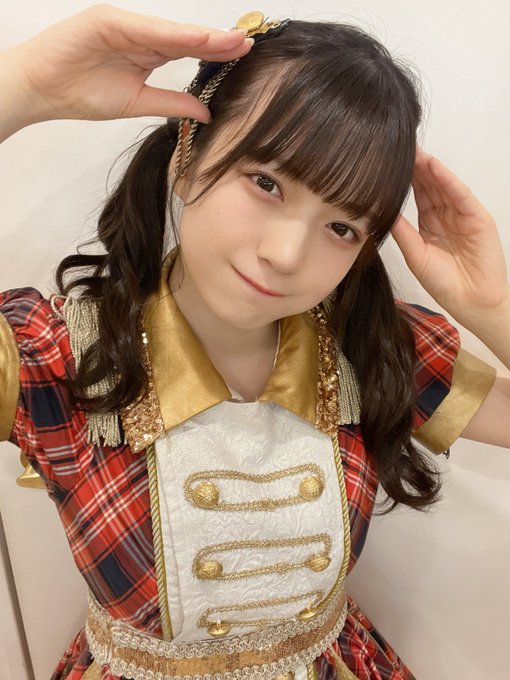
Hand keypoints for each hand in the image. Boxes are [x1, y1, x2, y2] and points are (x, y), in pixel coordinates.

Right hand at [3, 4, 252, 124]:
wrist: (43, 91)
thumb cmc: (83, 94)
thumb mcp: (137, 103)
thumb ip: (171, 104)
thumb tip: (206, 112)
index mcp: (148, 53)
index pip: (188, 51)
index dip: (215, 54)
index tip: (244, 58)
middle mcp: (141, 35)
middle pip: (186, 37)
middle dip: (218, 41)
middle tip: (248, 43)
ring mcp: (125, 25)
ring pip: (171, 31)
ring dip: (202, 36)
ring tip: (232, 41)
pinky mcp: (107, 20)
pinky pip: (145, 28)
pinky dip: (171, 34)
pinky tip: (196, 39)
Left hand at [391, 147, 508, 330]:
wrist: (471, 302)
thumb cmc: (444, 283)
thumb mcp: (416, 255)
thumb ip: (402, 232)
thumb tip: (382, 211)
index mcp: (430, 224)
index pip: (417, 195)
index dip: (405, 179)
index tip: (388, 164)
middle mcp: (446, 216)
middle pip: (430, 185)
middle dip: (415, 167)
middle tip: (398, 148)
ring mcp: (463, 215)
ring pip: (444, 186)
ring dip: (429, 168)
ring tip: (414, 151)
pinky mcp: (478, 218)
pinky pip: (461, 195)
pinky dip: (448, 180)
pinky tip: (434, 167)